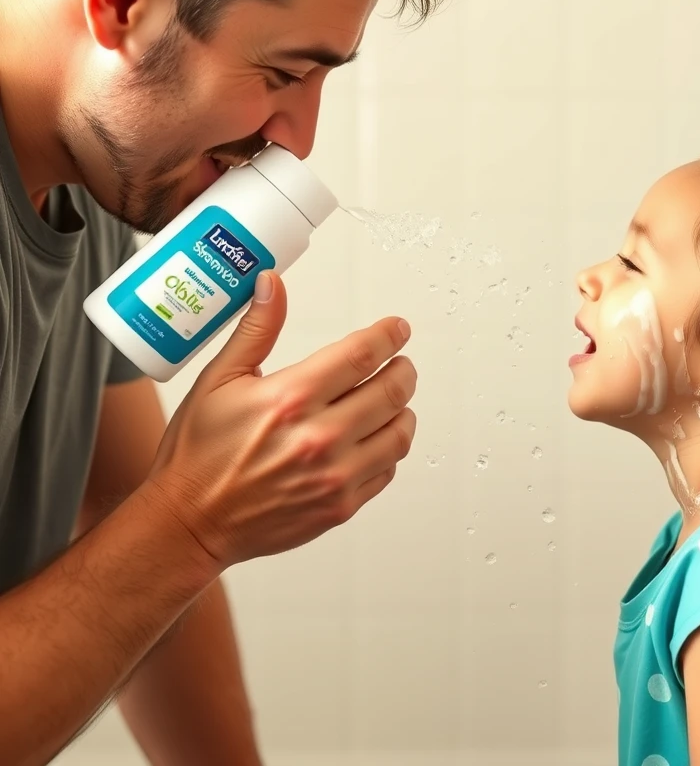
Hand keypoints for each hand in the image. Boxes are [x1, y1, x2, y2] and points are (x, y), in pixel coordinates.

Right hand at [148, 271, 416, 567]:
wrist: (188, 522)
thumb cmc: (198, 454)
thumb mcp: (219, 380)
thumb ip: (257, 329)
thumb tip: (273, 284)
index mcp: (290, 398)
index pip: (362, 354)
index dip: (388, 336)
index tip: (397, 329)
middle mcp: (319, 437)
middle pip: (392, 391)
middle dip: (403, 369)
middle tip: (401, 363)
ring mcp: (334, 476)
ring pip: (399, 433)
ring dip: (403, 409)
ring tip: (394, 399)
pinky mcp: (340, 507)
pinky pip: (386, 470)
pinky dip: (389, 448)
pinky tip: (375, 438)